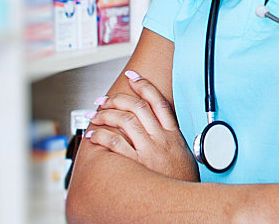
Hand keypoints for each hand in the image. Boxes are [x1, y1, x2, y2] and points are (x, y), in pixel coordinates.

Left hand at [83, 69, 199, 181]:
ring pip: (125, 121)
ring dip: (106, 115)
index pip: (159, 102)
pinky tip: (94, 135)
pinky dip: (102, 135)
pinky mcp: (138, 165)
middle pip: (138, 107)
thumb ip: (171, 140)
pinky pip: (116, 143)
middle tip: (104, 99)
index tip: (133, 76)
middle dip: (118, 99)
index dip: (145, 85)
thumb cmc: (182, 182)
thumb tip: (160, 130)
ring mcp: (149, 151)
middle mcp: (161, 139)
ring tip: (95, 115)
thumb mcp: (183, 155)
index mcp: (173, 135)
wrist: (185, 202)